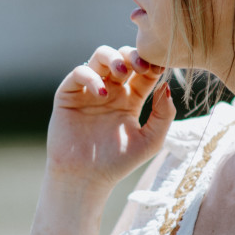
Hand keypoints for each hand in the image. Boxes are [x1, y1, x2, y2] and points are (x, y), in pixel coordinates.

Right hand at [45, 45, 176, 196]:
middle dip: (134, 55)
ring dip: (112, 57)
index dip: (152, 64)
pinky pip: (79, 72)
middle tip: (142, 66)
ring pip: (100, 56)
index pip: (143, 71)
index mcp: (131, 98)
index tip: (160, 67)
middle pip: (123, 57)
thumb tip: (166, 85)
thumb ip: (164, 114)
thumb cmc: (119, 162)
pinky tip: (100, 93)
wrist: (86, 178)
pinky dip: (90, 76)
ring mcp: (89, 90)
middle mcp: (111, 90)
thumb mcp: (151, 140)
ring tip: (121, 71)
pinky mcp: (69, 94)